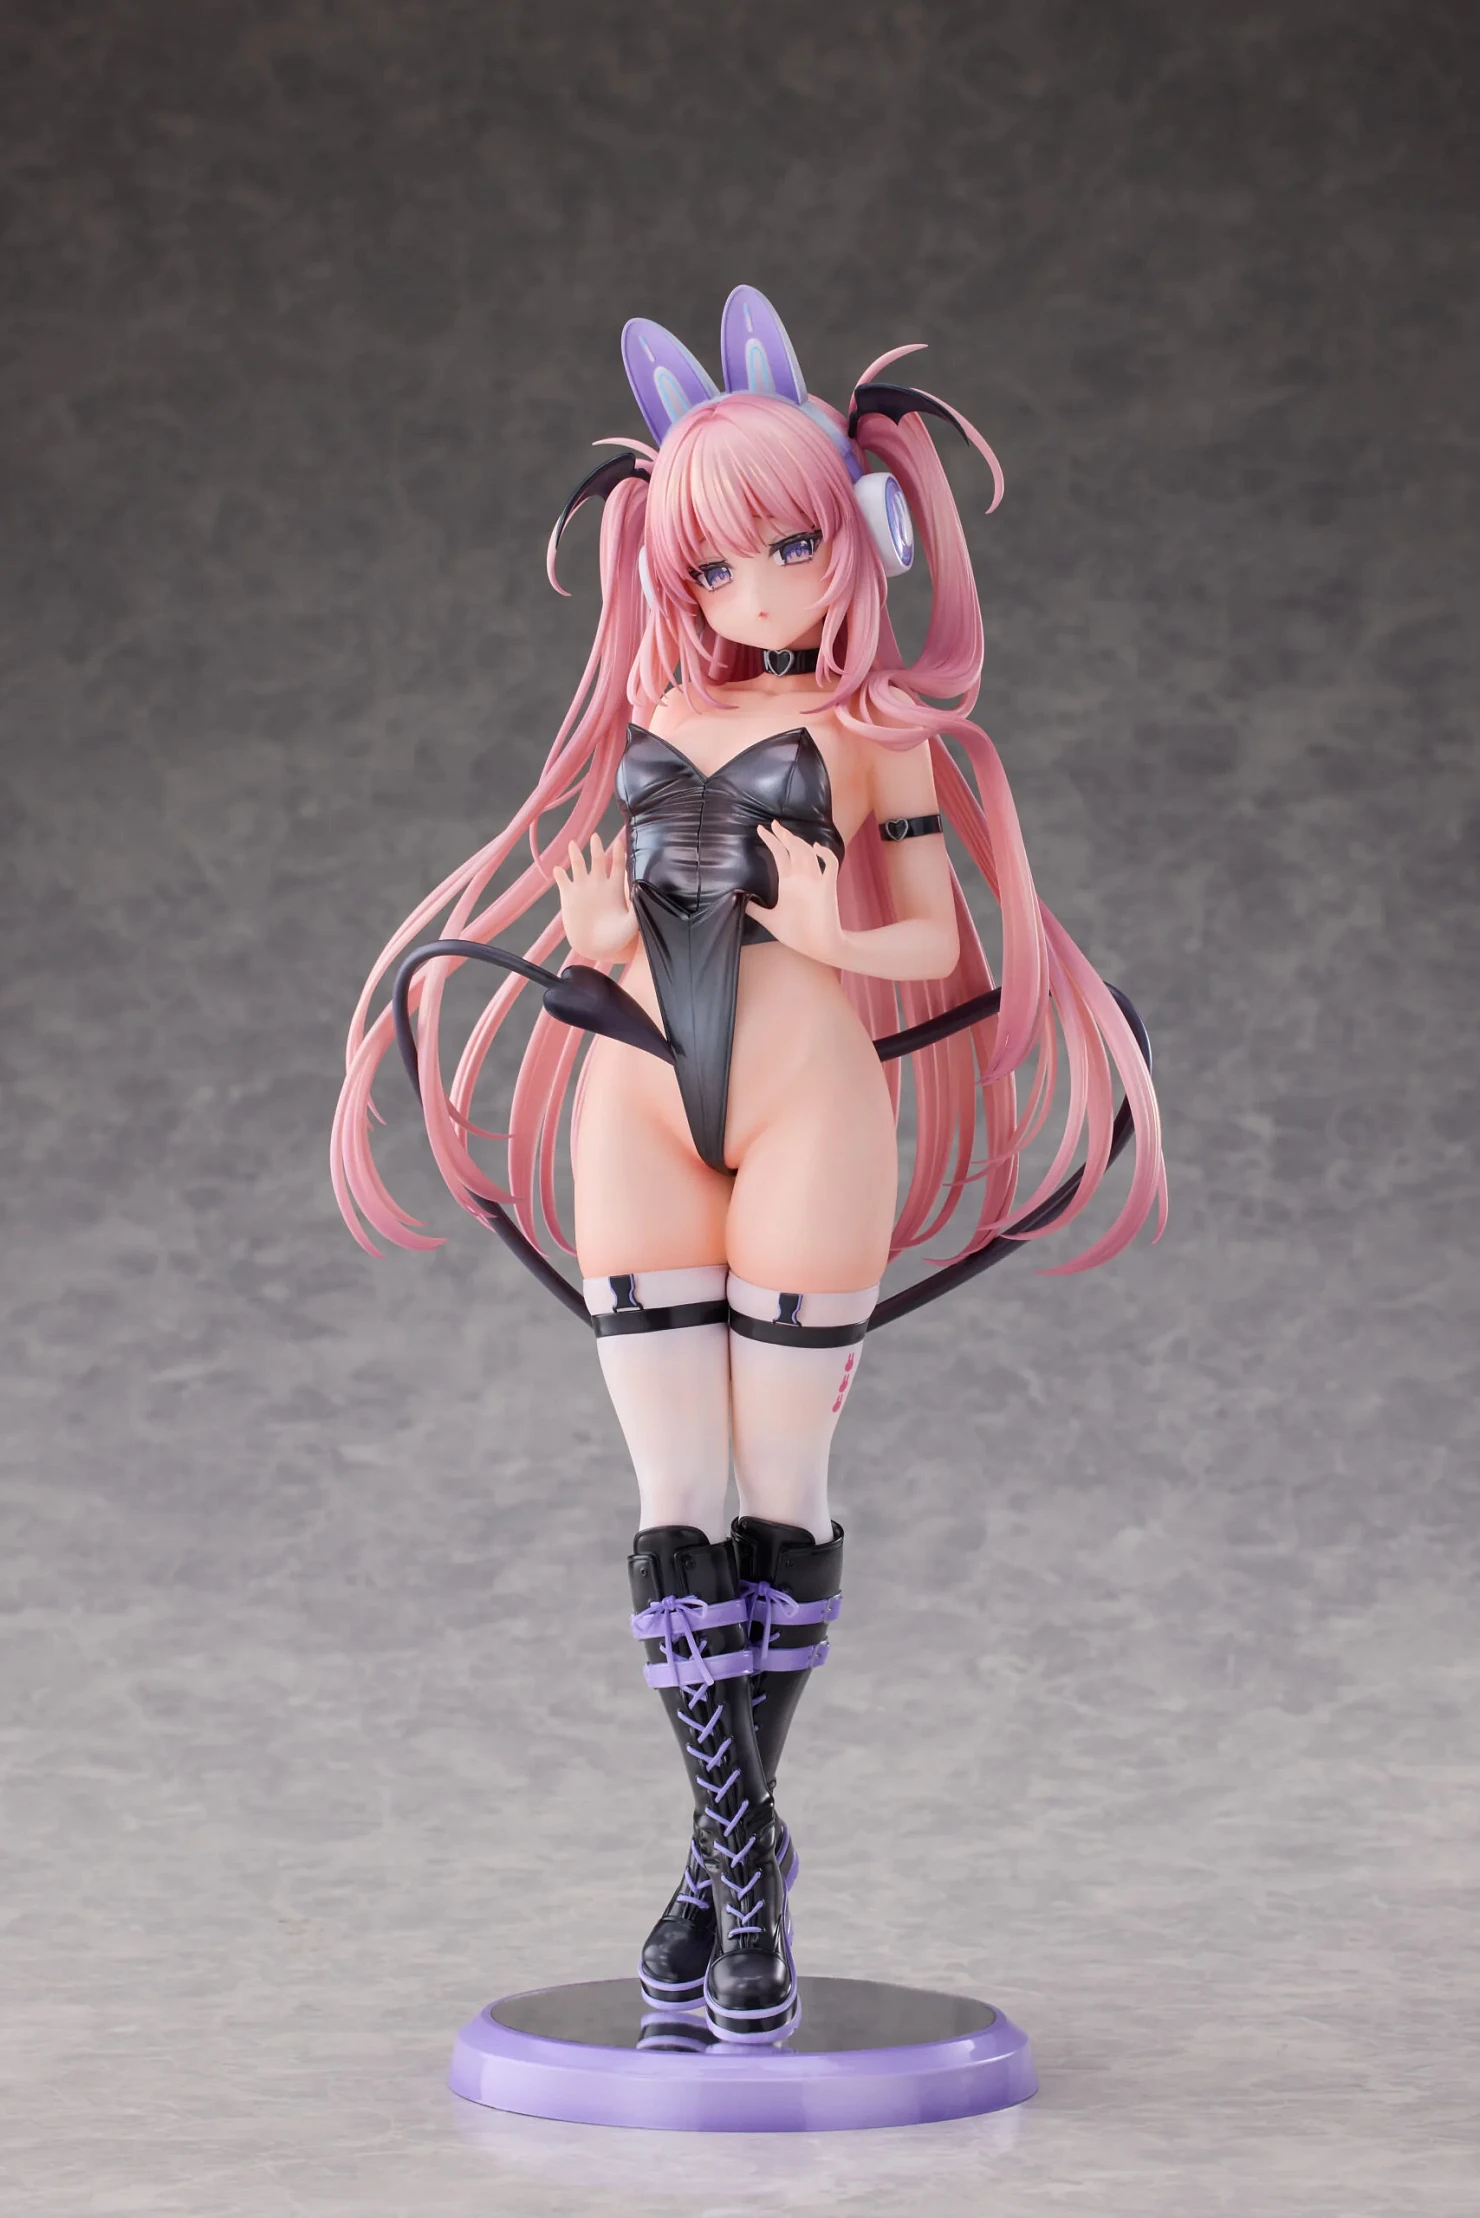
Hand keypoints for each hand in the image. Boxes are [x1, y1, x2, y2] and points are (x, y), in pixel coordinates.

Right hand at [553, 830, 637, 960]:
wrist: (596, 948)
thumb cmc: (617, 938)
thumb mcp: (631, 925)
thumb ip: (636, 909)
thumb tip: (640, 892)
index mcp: (615, 887)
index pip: (618, 865)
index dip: (618, 852)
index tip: (619, 841)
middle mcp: (598, 884)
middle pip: (597, 859)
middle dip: (596, 848)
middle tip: (595, 837)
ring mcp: (582, 888)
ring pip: (578, 865)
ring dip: (575, 854)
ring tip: (573, 844)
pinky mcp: (568, 896)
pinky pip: (563, 881)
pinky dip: (559, 874)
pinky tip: (558, 870)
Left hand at [747, 822, 844, 965]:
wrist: (818, 946)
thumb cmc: (797, 933)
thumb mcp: (770, 919)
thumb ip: (756, 909)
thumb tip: (738, 901)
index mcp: (788, 883)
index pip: (780, 855)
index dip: (771, 841)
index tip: (761, 829)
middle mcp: (801, 878)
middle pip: (793, 849)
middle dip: (784, 835)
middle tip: (773, 823)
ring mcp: (814, 881)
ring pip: (808, 853)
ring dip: (798, 842)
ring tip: (786, 834)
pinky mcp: (827, 888)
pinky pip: (829, 866)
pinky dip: (825, 855)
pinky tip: (816, 847)